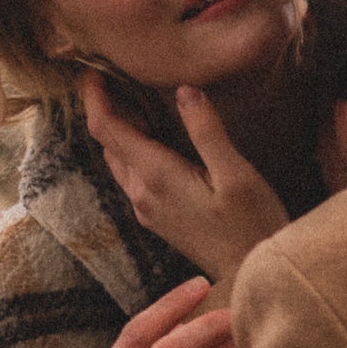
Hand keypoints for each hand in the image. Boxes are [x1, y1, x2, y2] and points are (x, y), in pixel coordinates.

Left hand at [83, 71, 288, 279]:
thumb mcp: (238, 175)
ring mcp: (147, 209)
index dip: (94, 96)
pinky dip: (133, 151)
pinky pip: (132, 177)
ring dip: (120, 131)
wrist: (251, 278)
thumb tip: (184, 90)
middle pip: (107, 143)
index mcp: (157, 176)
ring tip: (136, 103)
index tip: (93, 70)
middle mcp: (142, 193)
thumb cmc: (253, 227)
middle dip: (106, 108)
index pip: (107, 128)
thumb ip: (208, 132)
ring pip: (118, 160)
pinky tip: (157, 141)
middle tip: (119, 78)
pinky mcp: (157, 219)